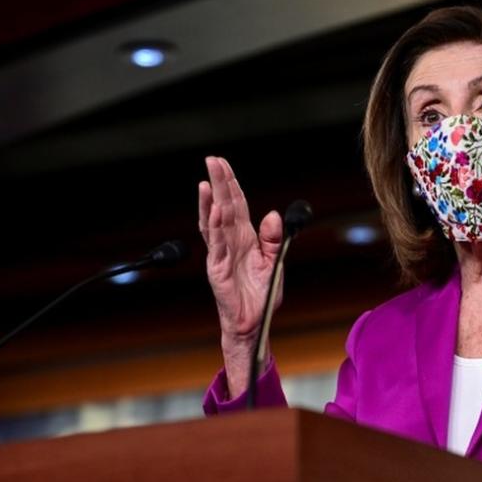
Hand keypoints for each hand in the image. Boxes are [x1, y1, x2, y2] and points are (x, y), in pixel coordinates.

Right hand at [199, 156, 282, 396]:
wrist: (254, 321)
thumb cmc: (262, 293)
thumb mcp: (274, 262)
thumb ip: (273, 238)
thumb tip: (272, 214)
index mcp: (245, 238)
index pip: (237, 205)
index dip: (231, 185)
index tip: (223, 164)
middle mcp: (230, 242)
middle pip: (223, 207)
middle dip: (218, 183)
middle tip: (212, 160)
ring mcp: (221, 254)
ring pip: (215, 222)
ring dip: (211, 201)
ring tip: (207, 180)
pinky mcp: (217, 269)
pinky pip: (216, 245)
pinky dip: (215, 227)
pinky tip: (215, 211)